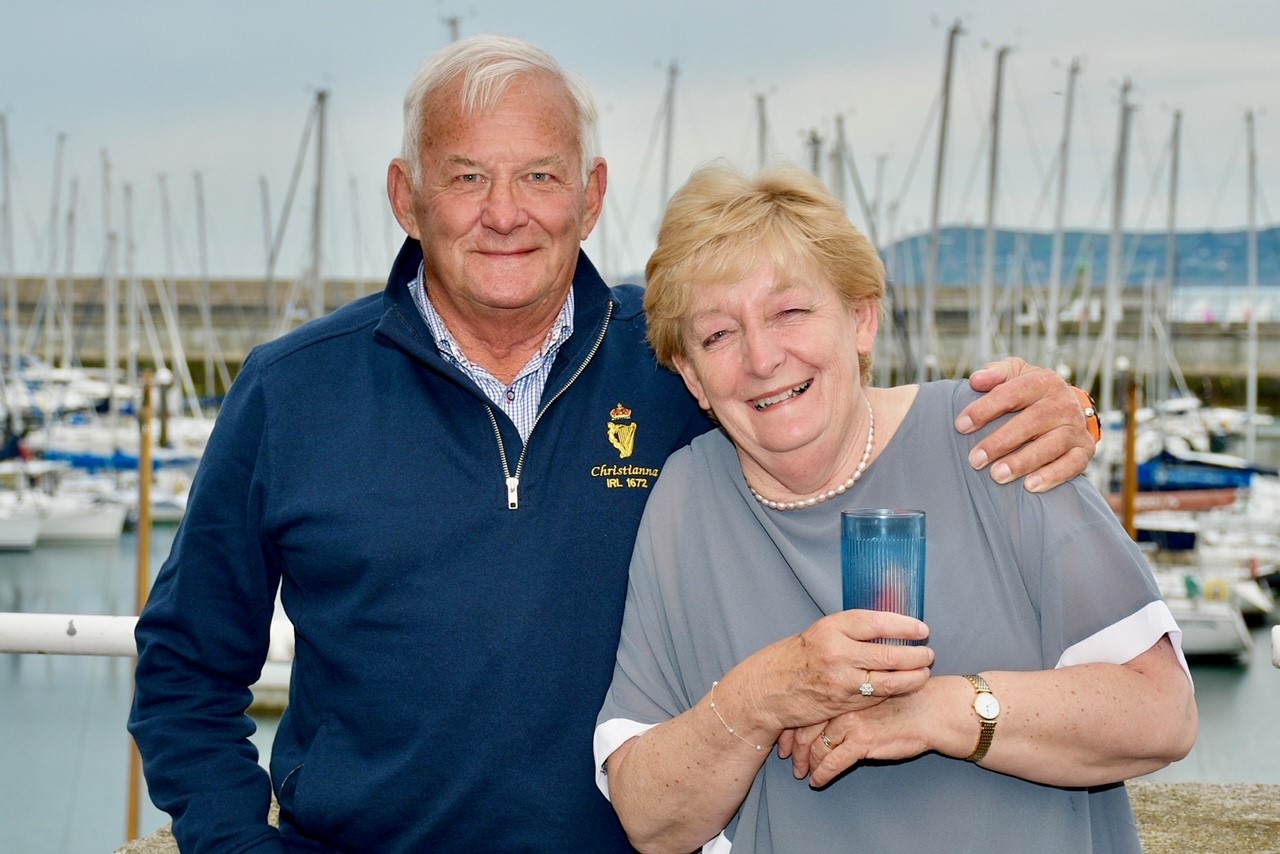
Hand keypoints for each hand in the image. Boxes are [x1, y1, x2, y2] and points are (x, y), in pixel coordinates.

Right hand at [729, 610, 931, 739]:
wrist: (766, 690)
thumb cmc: (795, 658)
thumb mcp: (819, 634)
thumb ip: (850, 632)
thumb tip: (889, 627)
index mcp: (831, 627)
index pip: (878, 622)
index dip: (905, 625)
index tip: (922, 629)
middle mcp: (837, 652)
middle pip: (890, 653)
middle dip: (916, 655)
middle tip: (929, 653)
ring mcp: (841, 680)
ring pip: (889, 680)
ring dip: (913, 677)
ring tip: (924, 672)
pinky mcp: (843, 703)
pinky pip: (877, 696)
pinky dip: (894, 691)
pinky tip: (904, 686)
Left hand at [791, 695, 934, 787]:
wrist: (932, 710)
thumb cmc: (906, 701)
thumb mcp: (869, 692)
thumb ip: (847, 701)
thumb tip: (825, 716)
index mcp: (841, 690)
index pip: (805, 710)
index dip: (790, 729)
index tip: (784, 741)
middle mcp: (841, 704)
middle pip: (804, 730)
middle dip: (793, 749)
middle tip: (789, 761)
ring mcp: (850, 723)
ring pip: (815, 748)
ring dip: (806, 765)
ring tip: (803, 774)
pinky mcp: (861, 741)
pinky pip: (832, 763)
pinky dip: (822, 775)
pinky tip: (817, 782)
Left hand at [958, 357, 1095, 492]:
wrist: (1067, 407)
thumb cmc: (1029, 393)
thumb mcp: (1014, 375)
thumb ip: (995, 374)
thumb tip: (975, 380)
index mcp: (1044, 381)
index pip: (1012, 393)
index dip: (985, 409)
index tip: (961, 426)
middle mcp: (1063, 403)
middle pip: (1032, 421)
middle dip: (1001, 442)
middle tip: (975, 460)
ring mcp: (1076, 427)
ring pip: (1051, 445)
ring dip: (1023, 462)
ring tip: (997, 476)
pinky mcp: (1084, 450)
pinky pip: (1072, 465)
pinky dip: (1052, 476)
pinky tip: (1029, 486)